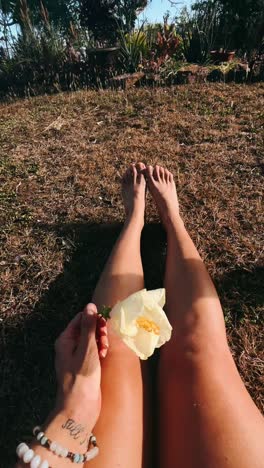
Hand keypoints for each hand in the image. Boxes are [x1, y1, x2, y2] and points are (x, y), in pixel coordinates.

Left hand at [54, 303, 107, 427]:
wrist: (79, 407)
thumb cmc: (82, 377)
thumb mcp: (87, 349)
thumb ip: (89, 327)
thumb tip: (90, 305)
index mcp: (65, 339)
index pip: (81, 318)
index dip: (94, 319)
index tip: (105, 326)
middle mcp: (69, 346)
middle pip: (87, 328)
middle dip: (99, 331)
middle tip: (105, 340)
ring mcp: (76, 356)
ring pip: (92, 339)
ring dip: (101, 341)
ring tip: (105, 350)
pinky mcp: (84, 365)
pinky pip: (93, 351)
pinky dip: (100, 351)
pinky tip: (104, 356)